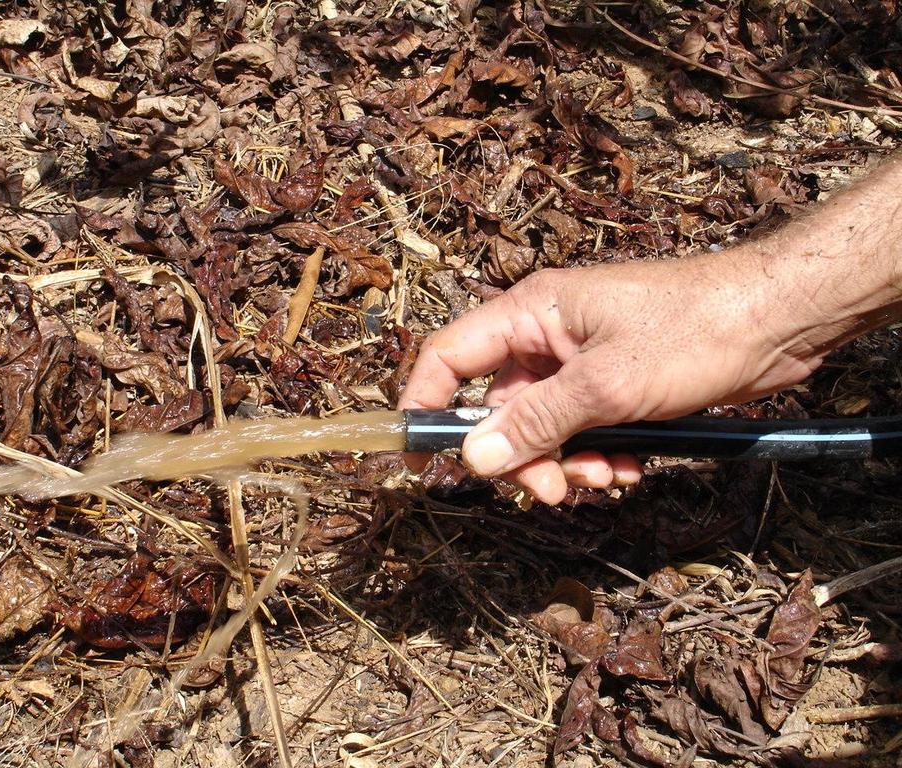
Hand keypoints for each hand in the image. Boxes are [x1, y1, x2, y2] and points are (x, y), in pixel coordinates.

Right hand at [398, 253, 819, 503]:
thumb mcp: (608, 384)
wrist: (778, 320)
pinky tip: (631, 467)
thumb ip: (537, 421)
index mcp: (532, 313)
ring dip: (566, 461)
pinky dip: (598, 455)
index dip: (426, 404)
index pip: (450, 356)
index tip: (419, 459)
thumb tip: (474, 457)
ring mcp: (582, 361)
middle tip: (551, 490)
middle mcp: (548, 336)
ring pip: (544, 426)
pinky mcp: (615, 383)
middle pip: (500, 406)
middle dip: (522, 454)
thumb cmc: (694, 330)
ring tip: (608, 477)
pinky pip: (582, 429)